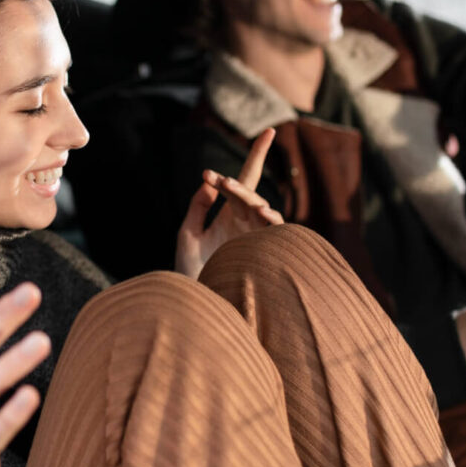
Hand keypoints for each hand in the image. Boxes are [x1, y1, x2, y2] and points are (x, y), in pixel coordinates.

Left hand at [175, 128, 283, 278]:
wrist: (201, 301)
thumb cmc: (192, 270)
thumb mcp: (189, 235)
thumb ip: (198, 207)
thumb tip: (207, 183)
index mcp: (229, 216)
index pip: (232, 188)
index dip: (222, 178)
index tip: (206, 174)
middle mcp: (246, 222)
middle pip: (249, 192)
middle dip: (252, 165)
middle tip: (230, 171)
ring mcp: (257, 234)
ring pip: (260, 206)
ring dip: (249, 197)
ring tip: (231, 188)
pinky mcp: (266, 249)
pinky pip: (276, 230)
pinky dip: (272, 219)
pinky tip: (262, 212)